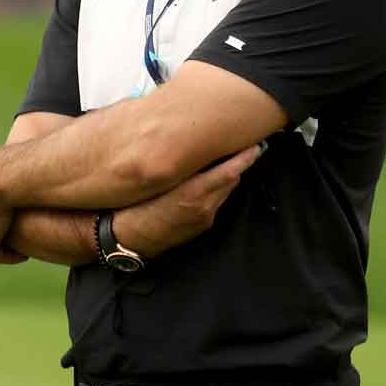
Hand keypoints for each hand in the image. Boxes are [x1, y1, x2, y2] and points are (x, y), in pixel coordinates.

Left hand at [0, 154, 23, 262]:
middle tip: (13, 237)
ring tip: (20, 251)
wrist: (7, 176)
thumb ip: (12, 166)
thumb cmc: (13, 163)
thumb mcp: (10, 161)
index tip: (10, 215)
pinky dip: (8, 257)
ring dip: (2, 247)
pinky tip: (22, 256)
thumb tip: (22, 160)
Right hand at [113, 141, 263, 256]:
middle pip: (232, 180)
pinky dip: (218, 189)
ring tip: (225, 160)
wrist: (130, 239)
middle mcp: (204, 206)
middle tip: (241, 146)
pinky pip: (217, 202)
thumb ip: (177, 168)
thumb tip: (192, 151)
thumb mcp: (152, 183)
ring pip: (225, 191)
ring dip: (228, 177)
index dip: (244, 158)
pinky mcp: (203, 225)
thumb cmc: (134, 207)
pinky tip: (208, 181)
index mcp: (192, 194)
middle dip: (238, 164)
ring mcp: (205, 217)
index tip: (255, 145)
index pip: (228, 172)